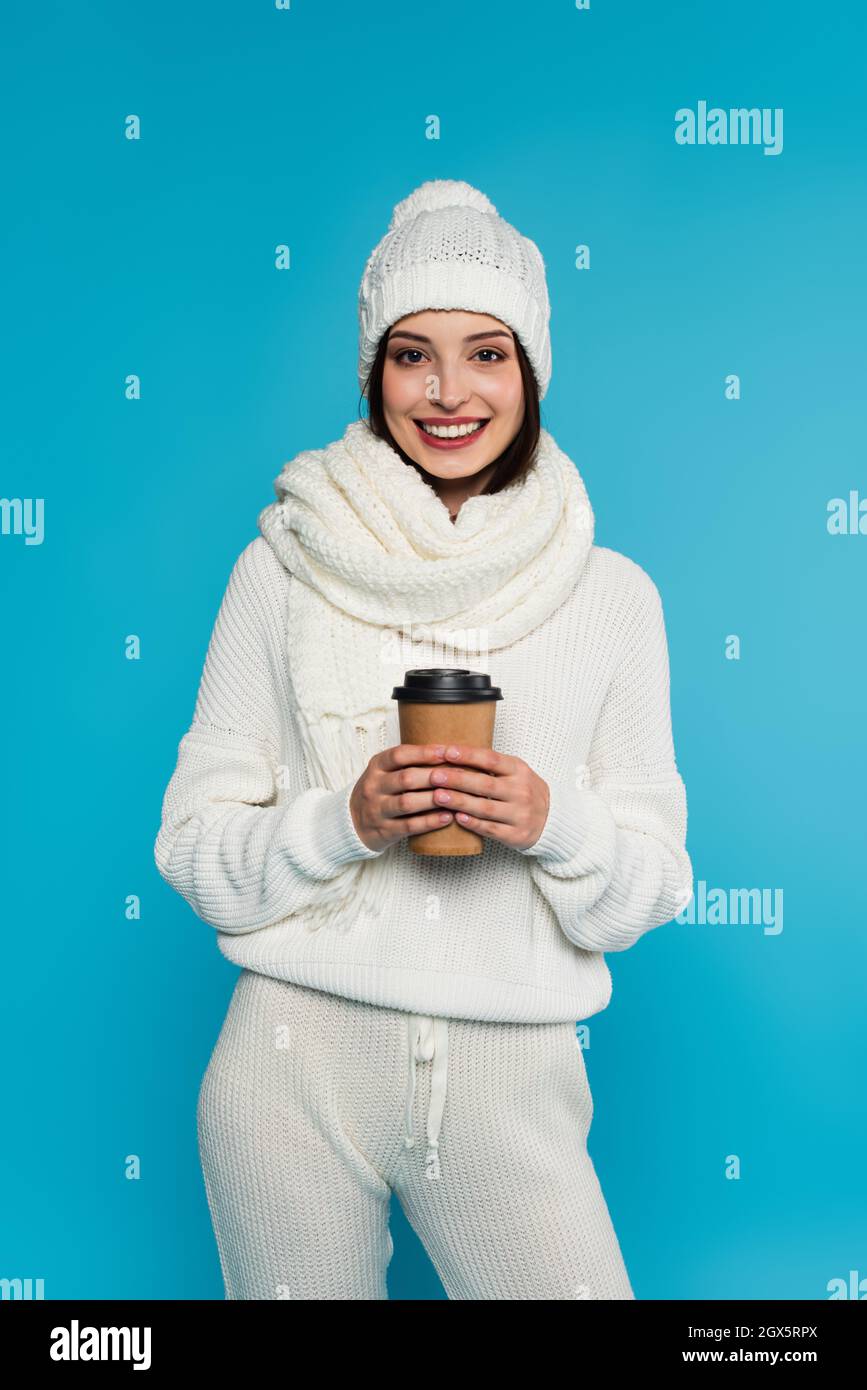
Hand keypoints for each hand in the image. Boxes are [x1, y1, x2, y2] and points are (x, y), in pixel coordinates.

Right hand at [349, 743, 455, 850]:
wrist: (352, 823)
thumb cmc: (379, 792)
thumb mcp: (384, 772)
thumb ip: (408, 763)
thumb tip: (448, 751)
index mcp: (376, 767)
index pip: (399, 755)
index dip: (424, 753)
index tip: (447, 752)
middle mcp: (373, 786)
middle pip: (406, 778)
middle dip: (434, 776)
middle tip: (459, 775)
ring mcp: (377, 809)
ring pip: (408, 803)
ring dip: (434, 799)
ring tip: (456, 797)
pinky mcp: (384, 830)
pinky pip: (409, 826)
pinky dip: (430, 822)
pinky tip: (447, 817)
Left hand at [425, 744, 550, 850]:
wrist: (552, 819)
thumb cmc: (523, 791)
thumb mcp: (515, 772)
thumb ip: (490, 765)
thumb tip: (451, 752)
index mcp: (519, 770)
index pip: (491, 759)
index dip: (468, 755)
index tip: (446, 752)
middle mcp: (521, 791)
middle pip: (485, 784)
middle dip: (457, 780)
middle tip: (434, 776)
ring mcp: (520, 814)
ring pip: (485, 808)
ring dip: (460, 802)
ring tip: (438, 796)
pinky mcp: (516, 834)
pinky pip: (491, 829)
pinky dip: (473, 823)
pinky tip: (457, 818)